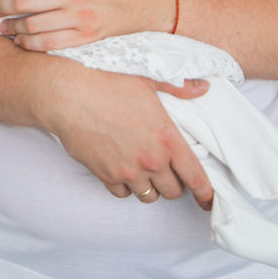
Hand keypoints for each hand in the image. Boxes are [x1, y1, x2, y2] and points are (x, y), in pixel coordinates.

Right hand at [44, 64, 212, 208]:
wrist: (68, 94)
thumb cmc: (108, 81)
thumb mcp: (148, 78)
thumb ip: (179, 87)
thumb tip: (204, 88)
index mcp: (167, 138)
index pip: (196, 177)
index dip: (206, 193)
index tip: (209, 200)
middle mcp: (150, 160)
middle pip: (173, 191)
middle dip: (174, 184)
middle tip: (168, 172)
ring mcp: (127, 171)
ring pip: (148, 196)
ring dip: (150, 187)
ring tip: (145, 172)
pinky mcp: (104, 175)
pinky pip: (122, 194)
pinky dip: (125, 187)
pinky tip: (122, 170)